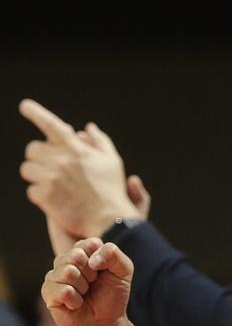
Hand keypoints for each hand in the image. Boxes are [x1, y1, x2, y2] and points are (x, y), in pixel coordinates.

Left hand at [19, 99, 143, 238]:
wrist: (109, 220)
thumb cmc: (112, 190)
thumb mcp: (112, 162)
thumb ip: (100, 141)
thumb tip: (87, 127)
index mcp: (76, 148)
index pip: (51, 124)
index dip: (36, 112)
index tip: (25, 106)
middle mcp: (61, 159)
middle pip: (32, 149)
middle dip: (40, 158)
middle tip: (52, 168)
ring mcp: (51, 177)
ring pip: (27, 169)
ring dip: (36, 176)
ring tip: (53, 185)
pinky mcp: (44, 195)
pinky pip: (31, 190)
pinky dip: (41, 195)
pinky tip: (56, 200)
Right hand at [41, 238, 132, 325]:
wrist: (106, 323)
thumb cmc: (113, 296)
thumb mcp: (123, 271)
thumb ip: (114, 254)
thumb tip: (91, 259)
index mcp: (83, 252)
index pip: (88, 243)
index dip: (101, 259)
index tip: (103, 271)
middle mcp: (65, 261)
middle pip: (75, 256)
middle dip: (91, 273)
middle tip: (93, 284)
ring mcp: (54, 277)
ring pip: (68, 272)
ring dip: (83, 287)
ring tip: (85, 294)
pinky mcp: (48, 293)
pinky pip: (63, 291)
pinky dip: (76, 300)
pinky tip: (76, 304)